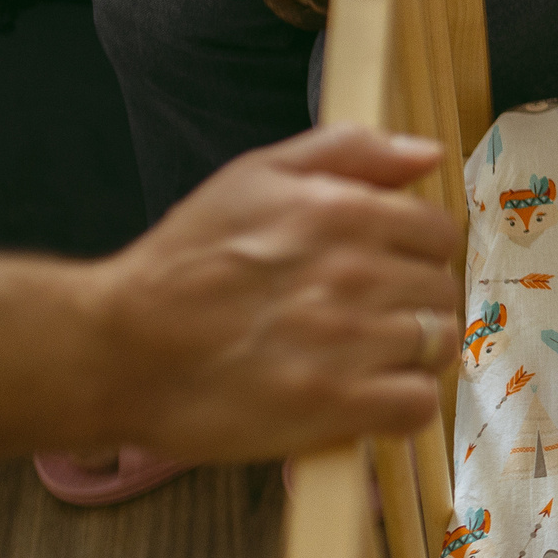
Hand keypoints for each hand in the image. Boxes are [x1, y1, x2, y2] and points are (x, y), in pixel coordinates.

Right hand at [76, 125, 463, 460]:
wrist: (116, 350)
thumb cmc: (182, 263)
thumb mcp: (255, 176)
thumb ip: (349, 151)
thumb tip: (428, 153)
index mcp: (341, 212)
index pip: (438, 232)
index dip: (417, 253)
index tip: (386, 269)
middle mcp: (354, 273)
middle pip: (440, 289)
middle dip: (412, 302)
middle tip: (364, 317)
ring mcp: (348, 341)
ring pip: (436, 344)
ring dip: (409, 354)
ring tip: (363, 357)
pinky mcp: (336, 404)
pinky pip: (416, 404)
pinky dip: (400, 405)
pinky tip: (365, 397)